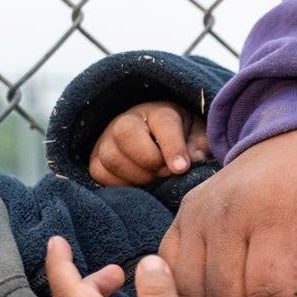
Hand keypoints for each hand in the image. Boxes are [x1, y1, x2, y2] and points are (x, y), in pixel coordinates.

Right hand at [91, 101, 209, 186]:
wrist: (156, 140)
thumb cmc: (183, 139)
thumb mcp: (199, 137)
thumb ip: (200, 147)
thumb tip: (193, 161)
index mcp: (160, 112)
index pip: (164, 123)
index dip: (173, 148)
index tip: (182, 168)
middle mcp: (128, 120)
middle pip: (126, 135)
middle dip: (149, 160)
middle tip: (166, 172)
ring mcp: (107, 138)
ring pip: (111, 157)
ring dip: (137, 176)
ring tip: (155, 179)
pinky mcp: (95, 158)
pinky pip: (99, 173)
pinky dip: (120, 184)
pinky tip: (139, 184)